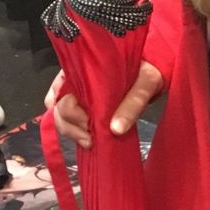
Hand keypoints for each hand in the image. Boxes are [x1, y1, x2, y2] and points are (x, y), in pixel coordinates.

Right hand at [45, 59, 162, 149]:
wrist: (152, 76)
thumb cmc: (147, 73)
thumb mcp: (145, 84)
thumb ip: (132, 104)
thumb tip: (115, 129)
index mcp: (83, 67)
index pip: (60, 88)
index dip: (69, 109)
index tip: (88, 122)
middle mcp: (74, 80)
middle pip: (57, 105)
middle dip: (70, 125)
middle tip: (90, 138)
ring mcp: (77, 95)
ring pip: (59, 116)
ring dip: (71, 132)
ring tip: (90, 141)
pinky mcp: (83, 109)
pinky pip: (69, 122)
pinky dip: (75, 132)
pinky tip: (89, 140)